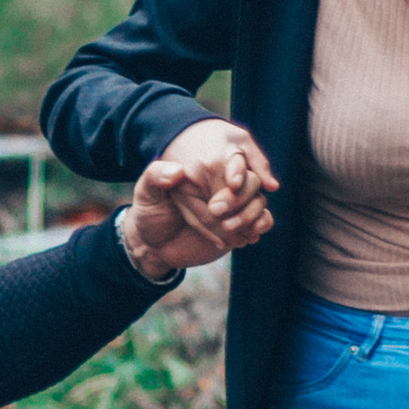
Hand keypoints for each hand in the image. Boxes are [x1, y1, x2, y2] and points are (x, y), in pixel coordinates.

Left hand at [119, 118, 278, 279]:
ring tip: (227, 228)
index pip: (230, 163)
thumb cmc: (149, 215)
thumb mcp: (145, 193)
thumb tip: (176, 171)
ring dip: (249, 214)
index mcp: (203, 170)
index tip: (231, 183)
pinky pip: (263, 219)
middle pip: (250, 182)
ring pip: (259, 201)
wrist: (155, 246)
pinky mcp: (242, 225)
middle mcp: (221, 185)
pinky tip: (249, 234)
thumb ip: (155, 177)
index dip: (236, 171)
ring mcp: (234, 205)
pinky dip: (261, 224)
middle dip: (239, 198)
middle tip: (215, 212)